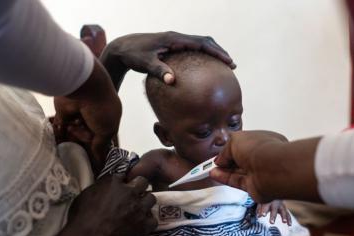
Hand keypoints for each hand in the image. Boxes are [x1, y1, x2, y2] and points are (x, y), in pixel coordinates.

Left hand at [54, 57, 120, 171]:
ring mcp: (78, 115)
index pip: (104, 138)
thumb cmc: (101, 108)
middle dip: (85, 141)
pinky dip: (59, 135)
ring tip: (73, 134)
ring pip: (75, 134)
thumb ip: (101, 147)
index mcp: (108, 119)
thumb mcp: (107, 130)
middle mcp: (93, 117)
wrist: (83, 87)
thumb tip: (100, 163)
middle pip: (89, 137)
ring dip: (73, 138)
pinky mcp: (63, 113)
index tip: (95, 163)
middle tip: (84, 138)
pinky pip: (61, 128)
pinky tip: (57, 145)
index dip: (100, 149)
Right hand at [59, 175, 156, 235]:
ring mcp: (140, 208)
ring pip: (151, 198)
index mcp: (114, 183)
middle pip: (143, 181)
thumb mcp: (86, 195)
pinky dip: (147, 222)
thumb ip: (99, 187)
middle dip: (139, 187)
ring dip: (145, 202)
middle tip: (133, 196)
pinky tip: (140, 225)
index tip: (120, 188)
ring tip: (138, 210)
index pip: (123, 176)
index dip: (122, 183)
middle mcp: (130, 192)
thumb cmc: (81, 218)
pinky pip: (153, 219)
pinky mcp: (145, 224)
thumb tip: (105, 186)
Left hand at [101, 31, 234, 86]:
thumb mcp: (145, 64)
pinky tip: (205, 68)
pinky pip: (192, 49)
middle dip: (219, 52)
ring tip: (223, 66)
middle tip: (231, 64)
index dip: (217, 52)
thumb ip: (159, 71)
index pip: (201, 43)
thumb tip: (172, 81)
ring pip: (199, 44)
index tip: (229, 61)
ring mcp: (174, 41)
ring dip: (212, 53)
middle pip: (205, 41)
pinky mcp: (171, 46)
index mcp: (174, 39)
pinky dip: (202, 56)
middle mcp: (176, 37)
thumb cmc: (133, 56)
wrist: (121, 48)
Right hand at [211, 130, 287, 202]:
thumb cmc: (260, 149)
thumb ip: (225, 150)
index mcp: (263, 140)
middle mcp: (262, 157)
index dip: (232, 147)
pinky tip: (215, 175)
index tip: (221, 151)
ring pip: (238, 171)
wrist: (270, 169)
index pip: (245, 144)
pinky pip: (237, 181)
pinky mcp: (254, 186)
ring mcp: (259, 172)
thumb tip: (219, 159)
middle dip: (227, 160)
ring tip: (211, 169)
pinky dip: (225, 178)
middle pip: (241, 159)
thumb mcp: (235, 140)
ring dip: (224, 170)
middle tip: (214, 162)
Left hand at [257, 200, 291, 225]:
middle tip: (271, 223)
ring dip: (284, 216)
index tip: (263, 215)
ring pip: (283, 211)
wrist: (274, 192)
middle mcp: (276, 203)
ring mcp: (281, 205)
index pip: (266, 206)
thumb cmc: (266, 198)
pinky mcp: (285, 208)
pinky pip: (288, 214)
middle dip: (273, 216)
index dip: (264, 210)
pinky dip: (289, 219)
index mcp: (268, 201)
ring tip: (284, 222)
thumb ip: (259, 209)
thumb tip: (258, 216)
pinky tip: (289, 225)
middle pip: (274, 209)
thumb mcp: (261, 202)